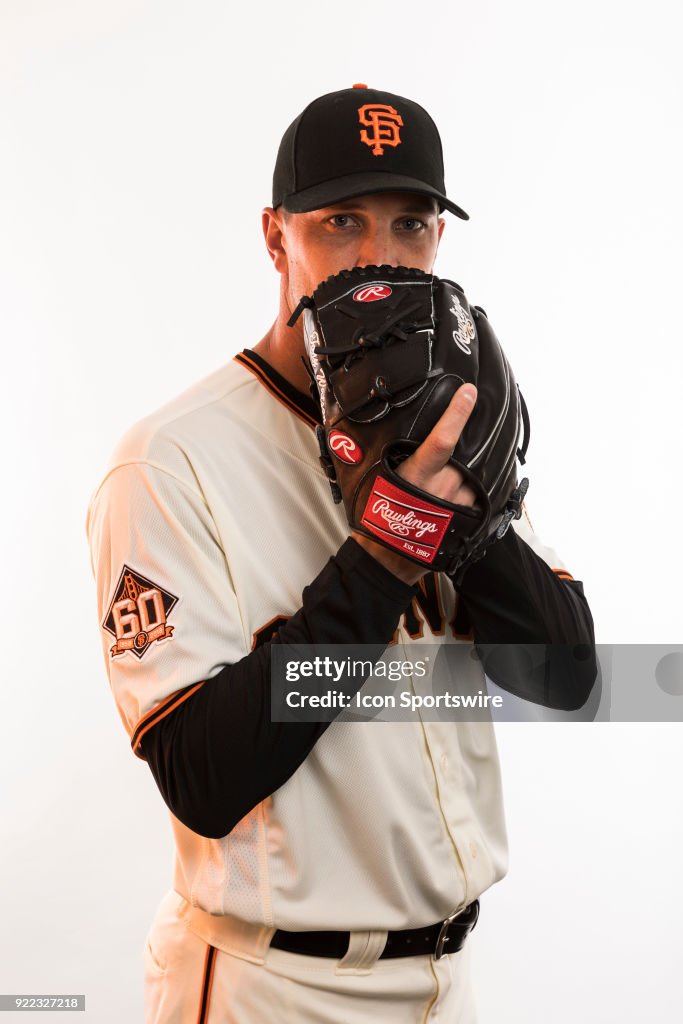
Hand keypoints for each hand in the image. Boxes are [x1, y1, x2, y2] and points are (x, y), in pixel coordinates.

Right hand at [353, 384, 477, 582]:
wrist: (390, 558)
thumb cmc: (380, 518)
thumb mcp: (384, 480)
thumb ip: (400, 458)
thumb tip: (405, 434)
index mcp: (418, 473)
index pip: (442, 439)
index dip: (457, 414)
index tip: (469, 392)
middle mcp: (444, 486)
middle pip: (467, 453)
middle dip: (471, 441)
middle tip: (469, 432)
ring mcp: (459, 503)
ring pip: (476, 473)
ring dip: (473, 467)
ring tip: (461, 468)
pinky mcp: (469, 518)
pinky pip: (479, 493)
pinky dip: (476, 486)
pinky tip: (467, 487)